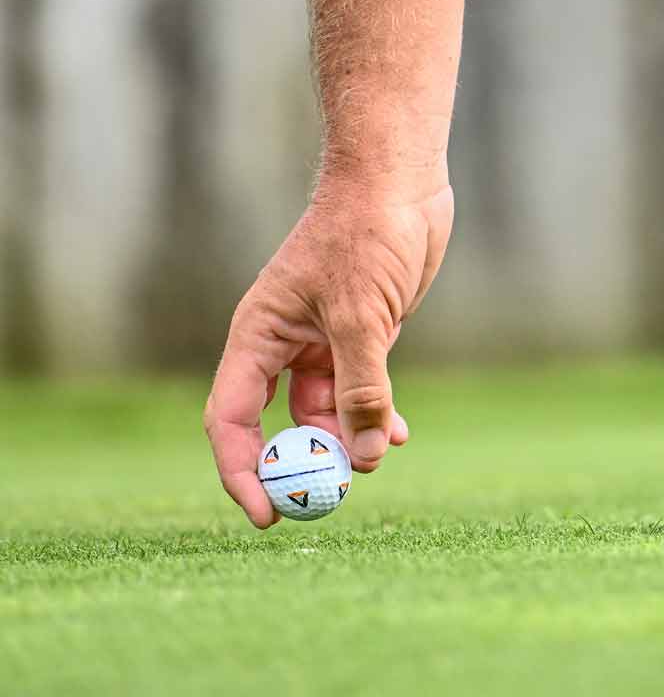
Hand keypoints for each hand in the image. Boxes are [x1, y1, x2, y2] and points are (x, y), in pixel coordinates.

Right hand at [205, 169, 453, 527]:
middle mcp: (282, 343)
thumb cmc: (366, 234)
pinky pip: (361, 391)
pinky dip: (376, 416)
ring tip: (380, 455)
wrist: (399, 182)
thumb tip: (364, 457)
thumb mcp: (365, 317)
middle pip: (277, 424)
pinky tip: (397, 435)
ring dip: (349, 439)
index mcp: (257, 335)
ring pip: (326, 411)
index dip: (242, 471)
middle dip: (303, 463)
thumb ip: (363, 387)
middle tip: (333, 497)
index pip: (230, 419)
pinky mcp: (363, 335)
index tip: (267, 514)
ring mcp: (323, 340)